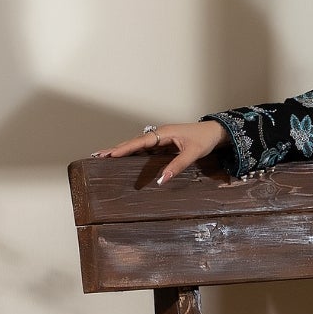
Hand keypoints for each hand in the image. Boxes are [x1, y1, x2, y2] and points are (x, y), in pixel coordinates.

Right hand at [93, 120, 226, 185]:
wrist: (215, 132)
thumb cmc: (204, 139)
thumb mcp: (192, 153)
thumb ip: (177, 166)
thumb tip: (162, 181)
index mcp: (165, 133)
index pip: (140, 141)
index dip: (125, 148)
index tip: (110, 154)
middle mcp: (160, 134)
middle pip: (134, 142)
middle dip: (116, 149)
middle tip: (97, 156)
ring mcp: (161, 139)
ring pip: (137, 145)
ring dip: (122, 150)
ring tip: (104, 158)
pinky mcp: (163, 144)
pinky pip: (145, 149)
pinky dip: (132, 153)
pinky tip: (124, 159)